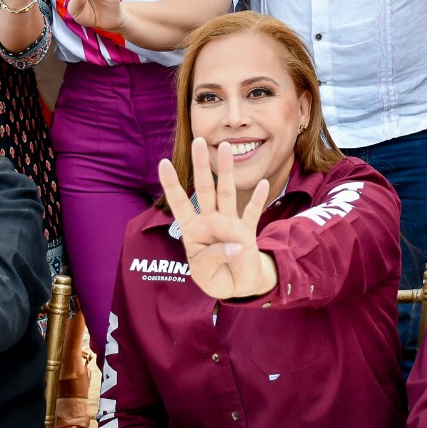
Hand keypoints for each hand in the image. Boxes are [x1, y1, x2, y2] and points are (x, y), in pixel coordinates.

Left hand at [157, 138, 276, 300]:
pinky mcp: (247, 233)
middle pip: (204, 189)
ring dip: (226, 171)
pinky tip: (263, 183)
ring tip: (226, 148)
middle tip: (198, 140)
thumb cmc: (215, 276)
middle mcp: (210, 221)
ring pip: (227, 193)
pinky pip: (252, 213)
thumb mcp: (203, 275)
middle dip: (201, 165)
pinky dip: (258, 199)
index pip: (179, 203)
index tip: (163, 162)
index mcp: (193, 230)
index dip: (171, 184)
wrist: (238, 286)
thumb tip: (233, 244)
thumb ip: (211, 259)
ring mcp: (229, 224)